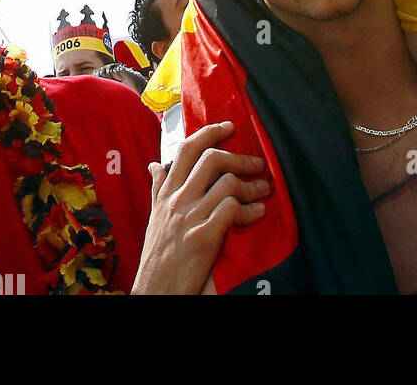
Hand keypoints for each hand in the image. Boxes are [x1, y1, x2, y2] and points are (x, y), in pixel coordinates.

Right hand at [131, 120, 268, 294]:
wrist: (156, 291)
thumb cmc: (157, 254)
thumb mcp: (153, 217)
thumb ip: (158, 188)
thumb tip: (155, 164)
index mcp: (166, 194)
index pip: (186, 149)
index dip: (210, 132)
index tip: (229, 127)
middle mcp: (177, 200)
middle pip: (212, 159)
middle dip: (240, 157)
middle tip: (257, 164)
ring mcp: (191, 217)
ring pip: (227, 182)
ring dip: (251, 185)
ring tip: (263, 190)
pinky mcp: (204, 237)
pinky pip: (232, 210)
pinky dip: (250, 210)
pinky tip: (258, 213)